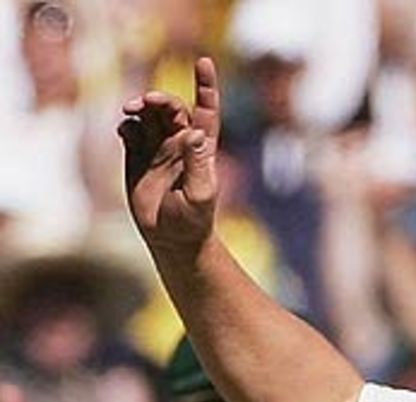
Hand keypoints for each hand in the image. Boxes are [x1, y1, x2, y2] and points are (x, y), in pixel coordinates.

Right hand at [119, 54, 220, 253]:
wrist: (171, 240)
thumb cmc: (192, 221)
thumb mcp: (199, 195)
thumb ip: (196, 163)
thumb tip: (192, 132)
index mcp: (200, 147)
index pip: (206, 110)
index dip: (206, 86)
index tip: (204, 62)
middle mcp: (179, 142)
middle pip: (171, 107)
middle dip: (159, 98)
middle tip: (146, 102)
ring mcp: (158, 148)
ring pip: (148, 115)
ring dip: (140, 107)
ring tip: (131, 111)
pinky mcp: (138, 157)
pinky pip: (131, 132)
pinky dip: (126, 126)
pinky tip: (124, 132)